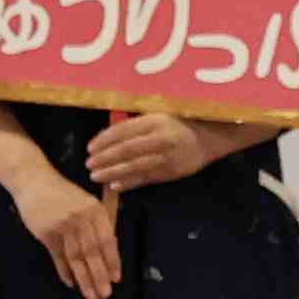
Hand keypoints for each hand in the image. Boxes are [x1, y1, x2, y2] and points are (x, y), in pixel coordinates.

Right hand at [12, 166, 123, 298]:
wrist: (34, 182)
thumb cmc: (63, 194)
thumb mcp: (86, 202)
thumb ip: (97, 224)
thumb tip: (108, 254)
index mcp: (95, 210)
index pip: (107, 240)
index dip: (112, 262)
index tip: (116, 278)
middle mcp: (80, 218)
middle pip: (92, 252)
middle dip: (99, 275)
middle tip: (104, 293)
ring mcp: (62, 225)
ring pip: (76, 258)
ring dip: (84, 278)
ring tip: (90, 294)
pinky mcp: (46, 233)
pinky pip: (58, 257)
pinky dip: (65, 271)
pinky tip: (71, 282)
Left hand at [84, 109, 224, 195]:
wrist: (210, 137)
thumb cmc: (180, 122)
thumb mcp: (160, 114)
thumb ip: (137, 122)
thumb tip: (109, 134)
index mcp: (155, 120)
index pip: (123, 131)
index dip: (104, 140)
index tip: (90, 147)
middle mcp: (160, 138)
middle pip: (126, 150)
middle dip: (104, 158)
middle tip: (88, 164)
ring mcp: (167, 157)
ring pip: (134, 166)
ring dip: (112, 172)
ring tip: (96, 176)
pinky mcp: (171, 172)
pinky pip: (146, 178)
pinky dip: (129, 182)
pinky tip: (115, 185)